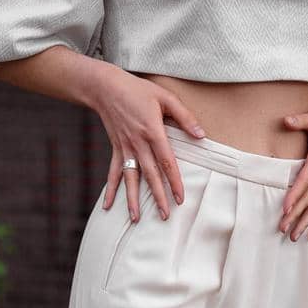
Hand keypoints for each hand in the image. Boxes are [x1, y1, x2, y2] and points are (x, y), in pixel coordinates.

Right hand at [89, 67, 206, 223]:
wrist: (106, 87)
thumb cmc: (138, 90)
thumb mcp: (165, 97)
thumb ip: (184, 116)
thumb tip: (201, 135)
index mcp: (152, 131)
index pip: (166, 161)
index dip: (174, 181)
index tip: (180, 198)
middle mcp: (137, 143)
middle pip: (150, 174)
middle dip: (157, 196)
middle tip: (165, 216)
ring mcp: (125, 147)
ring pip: (130, 178)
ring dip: (133, 199)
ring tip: (136, 219)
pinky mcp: (116, 148)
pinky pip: (113, 172)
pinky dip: (110, 189)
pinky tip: (107, 206)